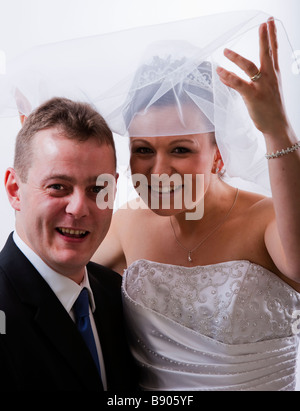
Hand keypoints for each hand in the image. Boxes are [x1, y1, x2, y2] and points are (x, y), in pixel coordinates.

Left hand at [216, 18, 289, 136]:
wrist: (277, 125)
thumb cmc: (270, 109)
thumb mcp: (261, 93)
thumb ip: (242, 83)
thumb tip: (226, 77)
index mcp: (273, 75)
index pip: (274, 51)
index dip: (272, 36)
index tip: (270, 22)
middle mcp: (269, 78)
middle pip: (267, 53)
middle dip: (265, 37)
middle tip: (263, 23)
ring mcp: (261, 87)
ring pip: (250, 67)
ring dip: (236, 58)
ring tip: (225, 51)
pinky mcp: (253, 96)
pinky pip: (239, 84)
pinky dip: (228, 77)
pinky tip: (220, 71)